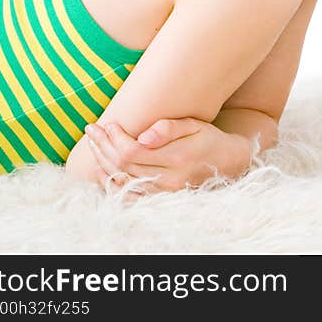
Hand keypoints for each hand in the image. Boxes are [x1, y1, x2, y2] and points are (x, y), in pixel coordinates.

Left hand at [84, 117, 251, 199]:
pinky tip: (102, 169)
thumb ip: (169, 128)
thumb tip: (142, 136)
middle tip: (92, 129)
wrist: (229, 163)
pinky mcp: (161, 198)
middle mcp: (169, 179)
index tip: (108, 123)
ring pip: (122, 180)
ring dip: (102, 162)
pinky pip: (129, 195)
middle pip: (123, 166)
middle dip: (103, 146)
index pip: (131, 152)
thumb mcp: (194, 126)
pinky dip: (111, 183)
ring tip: (94, 143)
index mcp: (177, 158)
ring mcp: (165, 192)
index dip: (114, 138)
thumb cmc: (209, 139)